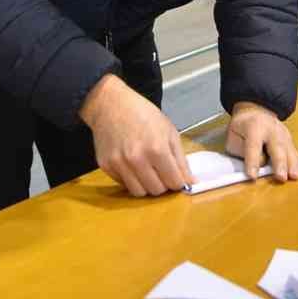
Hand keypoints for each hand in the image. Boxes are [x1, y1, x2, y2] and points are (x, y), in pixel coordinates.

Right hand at [79, 75, 192, 195]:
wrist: (111, 105)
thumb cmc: (143, 115)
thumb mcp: (169, 132)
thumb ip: (181, 160)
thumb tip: (191, 182)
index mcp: (157, 148)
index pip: (174, 182)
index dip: (178, 181)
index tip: (177, 177)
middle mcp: (137, 159)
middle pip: (157, 191)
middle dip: (163, 184)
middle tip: (162, 172)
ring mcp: (119, 164)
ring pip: (139, 193)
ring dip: (147, 185)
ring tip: (148, 170)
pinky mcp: (106, 166)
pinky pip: (123, 184)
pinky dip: (131, 179)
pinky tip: (132, 164)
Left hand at [225, 102, 297, 182]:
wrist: (256, 110)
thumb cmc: (242, 128)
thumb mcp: (232, 135)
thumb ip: (240, 149)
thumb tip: (256, 163)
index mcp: (254, 127)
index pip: (253, 146)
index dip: (252, 162)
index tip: (252, 176)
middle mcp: (271, 130)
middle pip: (276, 147)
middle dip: (279, 164)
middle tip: (281, 178)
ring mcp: (283, 133)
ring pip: (288, 150)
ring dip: (292, 164)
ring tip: (294, 176)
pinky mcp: (289, 139)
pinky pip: (295, 150)